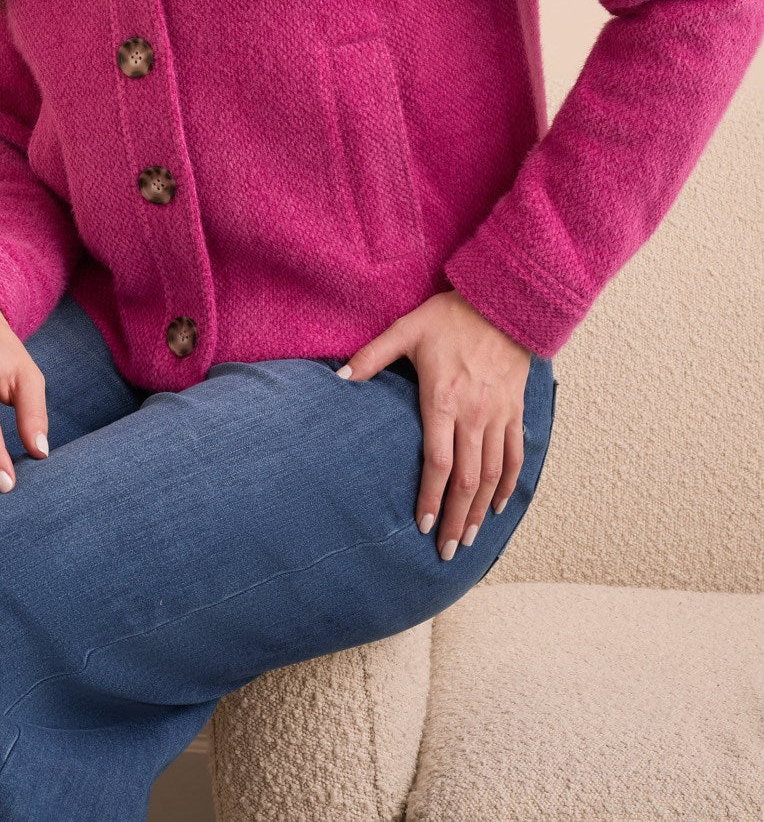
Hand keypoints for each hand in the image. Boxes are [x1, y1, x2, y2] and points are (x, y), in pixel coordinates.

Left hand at [337, 289, 530, 559]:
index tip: (422, 525)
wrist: (502, 302)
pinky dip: (508, 485)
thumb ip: (372, 357)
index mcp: (443, 400)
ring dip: (481, 511)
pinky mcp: (515, 410)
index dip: (430, 498)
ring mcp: (498, 415)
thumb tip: (338, 378)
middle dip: (457, 519)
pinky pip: (515, 455)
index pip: (437, 463)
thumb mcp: (405, 329)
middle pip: (466, 480)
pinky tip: (498, 506)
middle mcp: (473, 415)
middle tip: (447, 551)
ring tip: (470, 540)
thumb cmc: (449, 316)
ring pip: (491, 475)